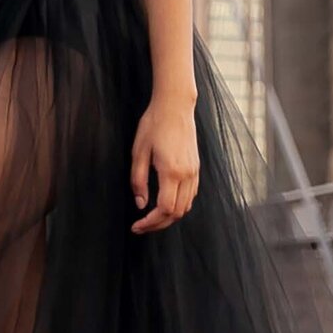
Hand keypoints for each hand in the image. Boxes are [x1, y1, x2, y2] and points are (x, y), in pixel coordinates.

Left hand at [130, 95, 199, 234]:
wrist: (175, 106)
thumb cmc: (153, 125)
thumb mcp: (138, 151)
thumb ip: (138, 180)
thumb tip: (140, 204)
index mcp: (171, 172)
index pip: (164, 209)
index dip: (150, 222)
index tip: (136, 226)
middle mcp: (187, 175)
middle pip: (177, 213)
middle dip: (158, 224)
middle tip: (141, 226)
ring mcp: (194, 172)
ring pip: (186, 206)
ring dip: (169, 217)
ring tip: (151, 218)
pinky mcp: (196, 168)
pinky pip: (190, 195)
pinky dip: (179, 205)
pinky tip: (165, 203)